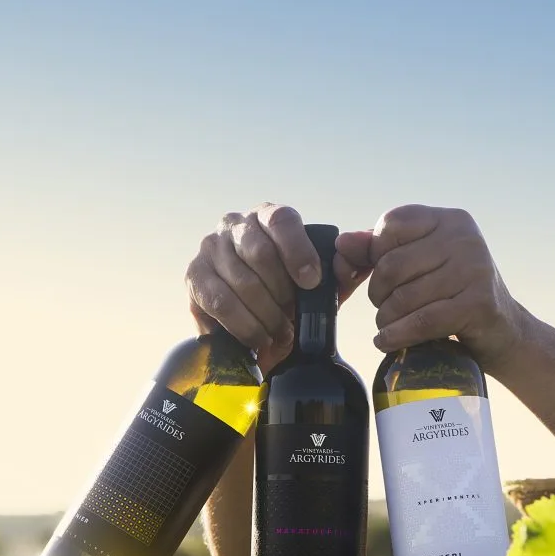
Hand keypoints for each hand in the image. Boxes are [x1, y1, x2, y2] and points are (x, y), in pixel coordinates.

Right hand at [186, 204, 367, 373]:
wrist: (257, 335)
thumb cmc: (293, 301)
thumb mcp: (327, 286)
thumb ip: (349, 264)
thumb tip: (360, 241)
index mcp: (268, 217)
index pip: (282, 221)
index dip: (298, 251)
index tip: (312, 282)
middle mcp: (235, 224)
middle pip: (260, 253)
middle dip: (282, 294)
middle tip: (292, 317)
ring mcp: (209, 248)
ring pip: (242, 282)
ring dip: (266, 315)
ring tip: (279, 332)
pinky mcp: (193, 277)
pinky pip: (220, 302)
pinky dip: (244, 325)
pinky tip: (257, 338)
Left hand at [335, 205, 524, 371]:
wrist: (502, 331)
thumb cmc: (452, 295)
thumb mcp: (420, 265)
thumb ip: (378, 251)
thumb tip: (342, 243)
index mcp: (449, 220)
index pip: (392, 224)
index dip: (375, 254)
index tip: (381, 277)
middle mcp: (464, 237)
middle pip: (392, 265)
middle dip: (378, 294)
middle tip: (384, 309)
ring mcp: (474, 269)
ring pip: (403, 298)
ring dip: (386, 320)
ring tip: (389, 327)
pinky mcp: (478, 304)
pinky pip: (421, 321)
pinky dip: (398, 335)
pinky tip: (387, 341)